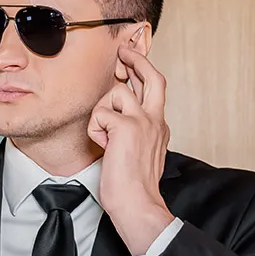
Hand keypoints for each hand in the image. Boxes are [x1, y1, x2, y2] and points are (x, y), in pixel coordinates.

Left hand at [88, 43, 175, 255]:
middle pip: (152, 76)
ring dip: (102, 112)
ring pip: (116, 92)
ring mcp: (142, 121)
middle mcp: (154, 119)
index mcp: (158, 126)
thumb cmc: (133, 186)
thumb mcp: (141, 153)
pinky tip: (103, 146)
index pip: (154, 90)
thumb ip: (135, 134)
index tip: (133, 63)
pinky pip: (100, 113)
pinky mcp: (125, 127)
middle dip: (136, 59)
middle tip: (123, 52)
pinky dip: (95, 129)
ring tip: (105, 136)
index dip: (143, 73)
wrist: (137, 203)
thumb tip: (118, 121)